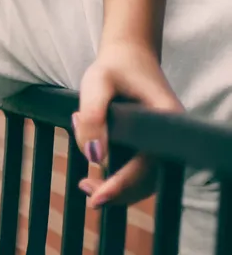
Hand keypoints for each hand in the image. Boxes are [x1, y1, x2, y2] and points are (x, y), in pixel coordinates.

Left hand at [73, 40, 183, 208]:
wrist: (128, 56)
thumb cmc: (113, 67)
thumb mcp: (96, 84)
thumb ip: (94, 117)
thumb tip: (93, 157)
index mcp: (166, 120)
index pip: (146, 164)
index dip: (122, 185)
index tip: (98, 199)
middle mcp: (170, 136)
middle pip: (148, 179)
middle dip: (117, 192)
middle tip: (87, 193)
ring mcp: (162, 142)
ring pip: (143, 178)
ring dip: (115, 186)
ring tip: (84, 182)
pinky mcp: (150, 144)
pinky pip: (137, 168)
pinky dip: (116, 175)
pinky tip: (92, 169)